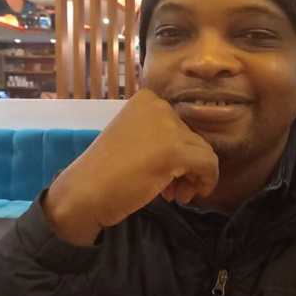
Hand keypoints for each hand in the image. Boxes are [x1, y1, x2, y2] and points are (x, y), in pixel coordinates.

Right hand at [43, 90, 218, 245]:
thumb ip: (160, 137)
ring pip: (204, 152)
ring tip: (175, 195)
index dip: (176, 151)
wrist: (86, 191)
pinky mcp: (176, 150)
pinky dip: (206, 181)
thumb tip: (192, 152)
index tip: (164, 171)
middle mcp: (159, 106)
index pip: (179, 125)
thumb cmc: (106, 171)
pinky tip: (186, 196)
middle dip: (185, 166)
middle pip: (192, 139)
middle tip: (170, 190)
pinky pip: (209, 164)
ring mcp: (169, 126)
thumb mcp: (134, 139)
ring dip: (193, 176)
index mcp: (147, 100)